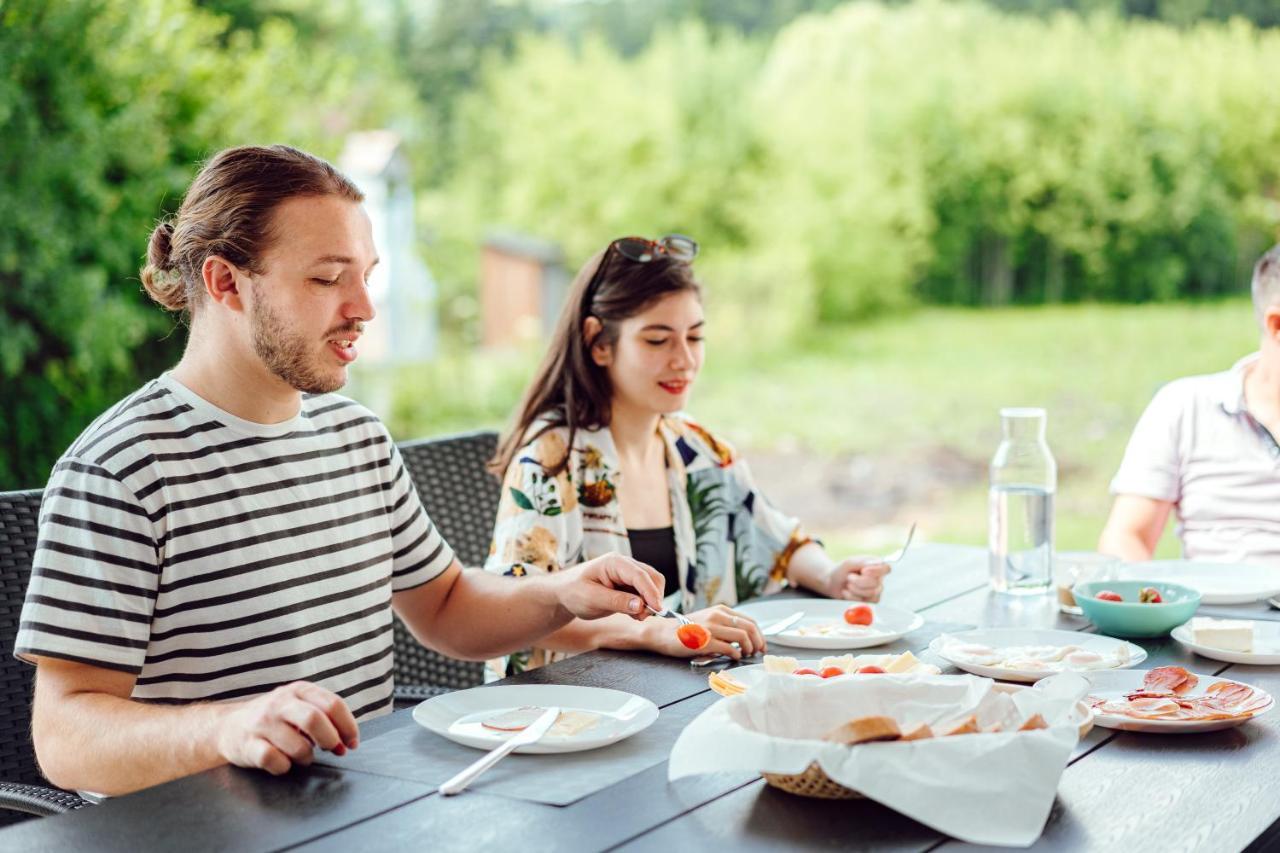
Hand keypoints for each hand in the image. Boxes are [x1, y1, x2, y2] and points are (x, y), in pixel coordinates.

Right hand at [216, 681, 358, 774]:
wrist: (228, 726)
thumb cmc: (274, 719)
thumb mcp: (298, 705)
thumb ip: (323, 716)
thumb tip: (347, 741)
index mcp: (298, 690)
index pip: (333, 704)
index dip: (348, 726)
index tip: (352, 743)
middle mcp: (280, 703)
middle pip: (315, 720)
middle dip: (331, 740)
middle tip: (334, 750)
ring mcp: (262, 723)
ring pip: (298, 746)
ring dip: (307, 757)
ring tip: (304, 756)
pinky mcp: (248, 744)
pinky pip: (275, 761)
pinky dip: (285, 767)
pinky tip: (283, 762)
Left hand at [551, 552, 665, 620]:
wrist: (565, 594)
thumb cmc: (573, 592)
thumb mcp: (591, 598)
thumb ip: (615, 601)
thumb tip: (640, 605)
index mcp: (614, 562)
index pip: (639, 575)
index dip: (651, 592)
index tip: (657, 609)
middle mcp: (624, 565)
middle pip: (651, 577)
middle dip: (653, 597)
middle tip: (642, 617)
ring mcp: (628, 575)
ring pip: (651, 586)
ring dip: (650, 603)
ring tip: (637, 617)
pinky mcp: (629, 586)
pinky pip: (645, 594)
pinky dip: (645, 605)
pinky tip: (634, 614)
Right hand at [644, 604, 766, 659]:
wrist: (662, 632)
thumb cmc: (685, 629)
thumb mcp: (707, 620)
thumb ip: (724, 625)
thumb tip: (744, 638)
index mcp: (720, 610)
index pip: (750, 621)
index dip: (760, 635)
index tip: (761, 645)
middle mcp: (718, 616)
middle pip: (750, 628)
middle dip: (758, 642)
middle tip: (757, 652)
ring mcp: (712, 628)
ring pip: (743, 637)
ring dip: (749, 649)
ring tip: (746, 655)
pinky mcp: (706, 642)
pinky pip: (729, 648)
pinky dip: (736, 655)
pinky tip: (734, 657)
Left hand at [821, 557, 890, 601]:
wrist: (832, 584)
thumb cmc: (841, 571)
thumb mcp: (848, 563)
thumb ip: (861, 562)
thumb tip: (877, 562)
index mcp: (875, 565)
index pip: (886, 568)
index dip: (876, 571)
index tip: (863, 571)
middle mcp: (878, 578)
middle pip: (876, 583)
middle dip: (859, 581)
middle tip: (849, 577)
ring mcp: (875, 590)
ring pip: (872, 594)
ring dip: (855, 589)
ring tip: (848, 584)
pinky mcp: (869, 601)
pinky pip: (866, 602)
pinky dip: (853, 597)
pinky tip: (847, 592)